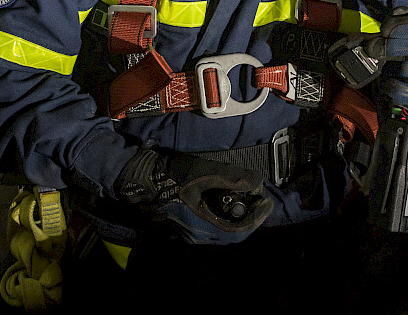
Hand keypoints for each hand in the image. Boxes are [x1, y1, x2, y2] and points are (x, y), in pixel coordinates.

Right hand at [114, 147, 273, 243]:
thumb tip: (257, 181)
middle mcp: (197, 235)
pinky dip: (222, 215)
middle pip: (231, 233)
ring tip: (245, 198)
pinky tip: (223, 198)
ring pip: (221, 230)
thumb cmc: (171, 176)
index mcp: (203, 227)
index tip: (267, 202)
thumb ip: (232, 178)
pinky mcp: (184, 224)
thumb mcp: (203, 173)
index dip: (257, 217)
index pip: (239, 230)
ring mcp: (188, 231)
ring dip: (235, 216)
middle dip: (248, 217)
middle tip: (258, 199)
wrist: (140, 179)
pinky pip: (210, 225)